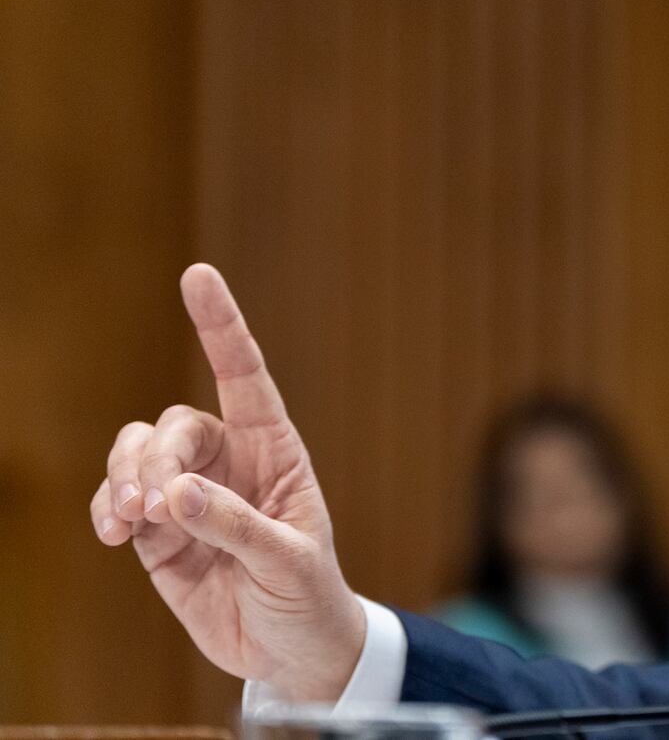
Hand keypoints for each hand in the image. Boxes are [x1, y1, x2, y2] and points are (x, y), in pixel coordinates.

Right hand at [90, 264, 365, 700]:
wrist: (289, 650)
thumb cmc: (307, 595)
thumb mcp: (288, 561)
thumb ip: (234, 525)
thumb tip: (173, 493)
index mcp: (275, 450)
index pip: (245, 374)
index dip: (220, 324)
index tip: (197, 274)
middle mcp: (229, 461)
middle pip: (174, 426)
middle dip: (155, 459)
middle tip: (156, 506)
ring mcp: (188, 494)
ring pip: (137, 455)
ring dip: (123, 479)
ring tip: (128, 521)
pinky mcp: (157, 533)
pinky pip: (116, 502)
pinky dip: (106, 511)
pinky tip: (116, 534)